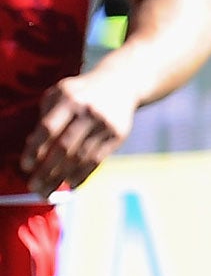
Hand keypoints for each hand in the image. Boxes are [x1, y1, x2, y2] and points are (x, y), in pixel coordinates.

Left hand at [20, 69, 141, 196]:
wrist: (120, 84)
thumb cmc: (81, 92)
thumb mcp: (60, 93)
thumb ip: (46, 116)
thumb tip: (33, 147)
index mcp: (69, 99)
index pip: (48, 128)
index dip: (36, 149)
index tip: (25, 166)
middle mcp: (88, 112)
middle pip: (64, 148)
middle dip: (47, 170)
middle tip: (34, 187)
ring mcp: (104, 125)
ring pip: (80, 158)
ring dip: (62, 178)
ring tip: (48, 191)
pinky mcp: (117, 136)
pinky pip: (97, 160)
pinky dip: (83, 175)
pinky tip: (70, 185)